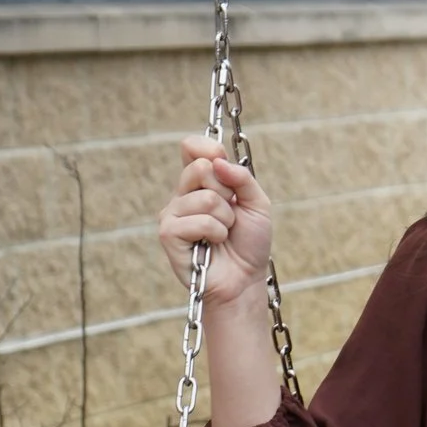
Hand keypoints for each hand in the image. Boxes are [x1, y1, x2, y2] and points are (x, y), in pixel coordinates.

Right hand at [157, 136, 275, 303]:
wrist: (246, 278)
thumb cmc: (250, 242)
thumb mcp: (257, 203)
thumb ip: (242, 178)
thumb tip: (218, 161)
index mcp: (201, 182)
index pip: (191, 148)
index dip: (208, 148)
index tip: (222, 162)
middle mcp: (182, 194)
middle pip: (200, 167)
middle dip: (227, 191)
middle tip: (230, 213)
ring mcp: (172, 213)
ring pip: (205, 198)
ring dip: (226, 219)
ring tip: (224, 233)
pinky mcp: (168, 234)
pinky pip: (198, 221)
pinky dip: (216, 232)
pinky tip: (213, 244)